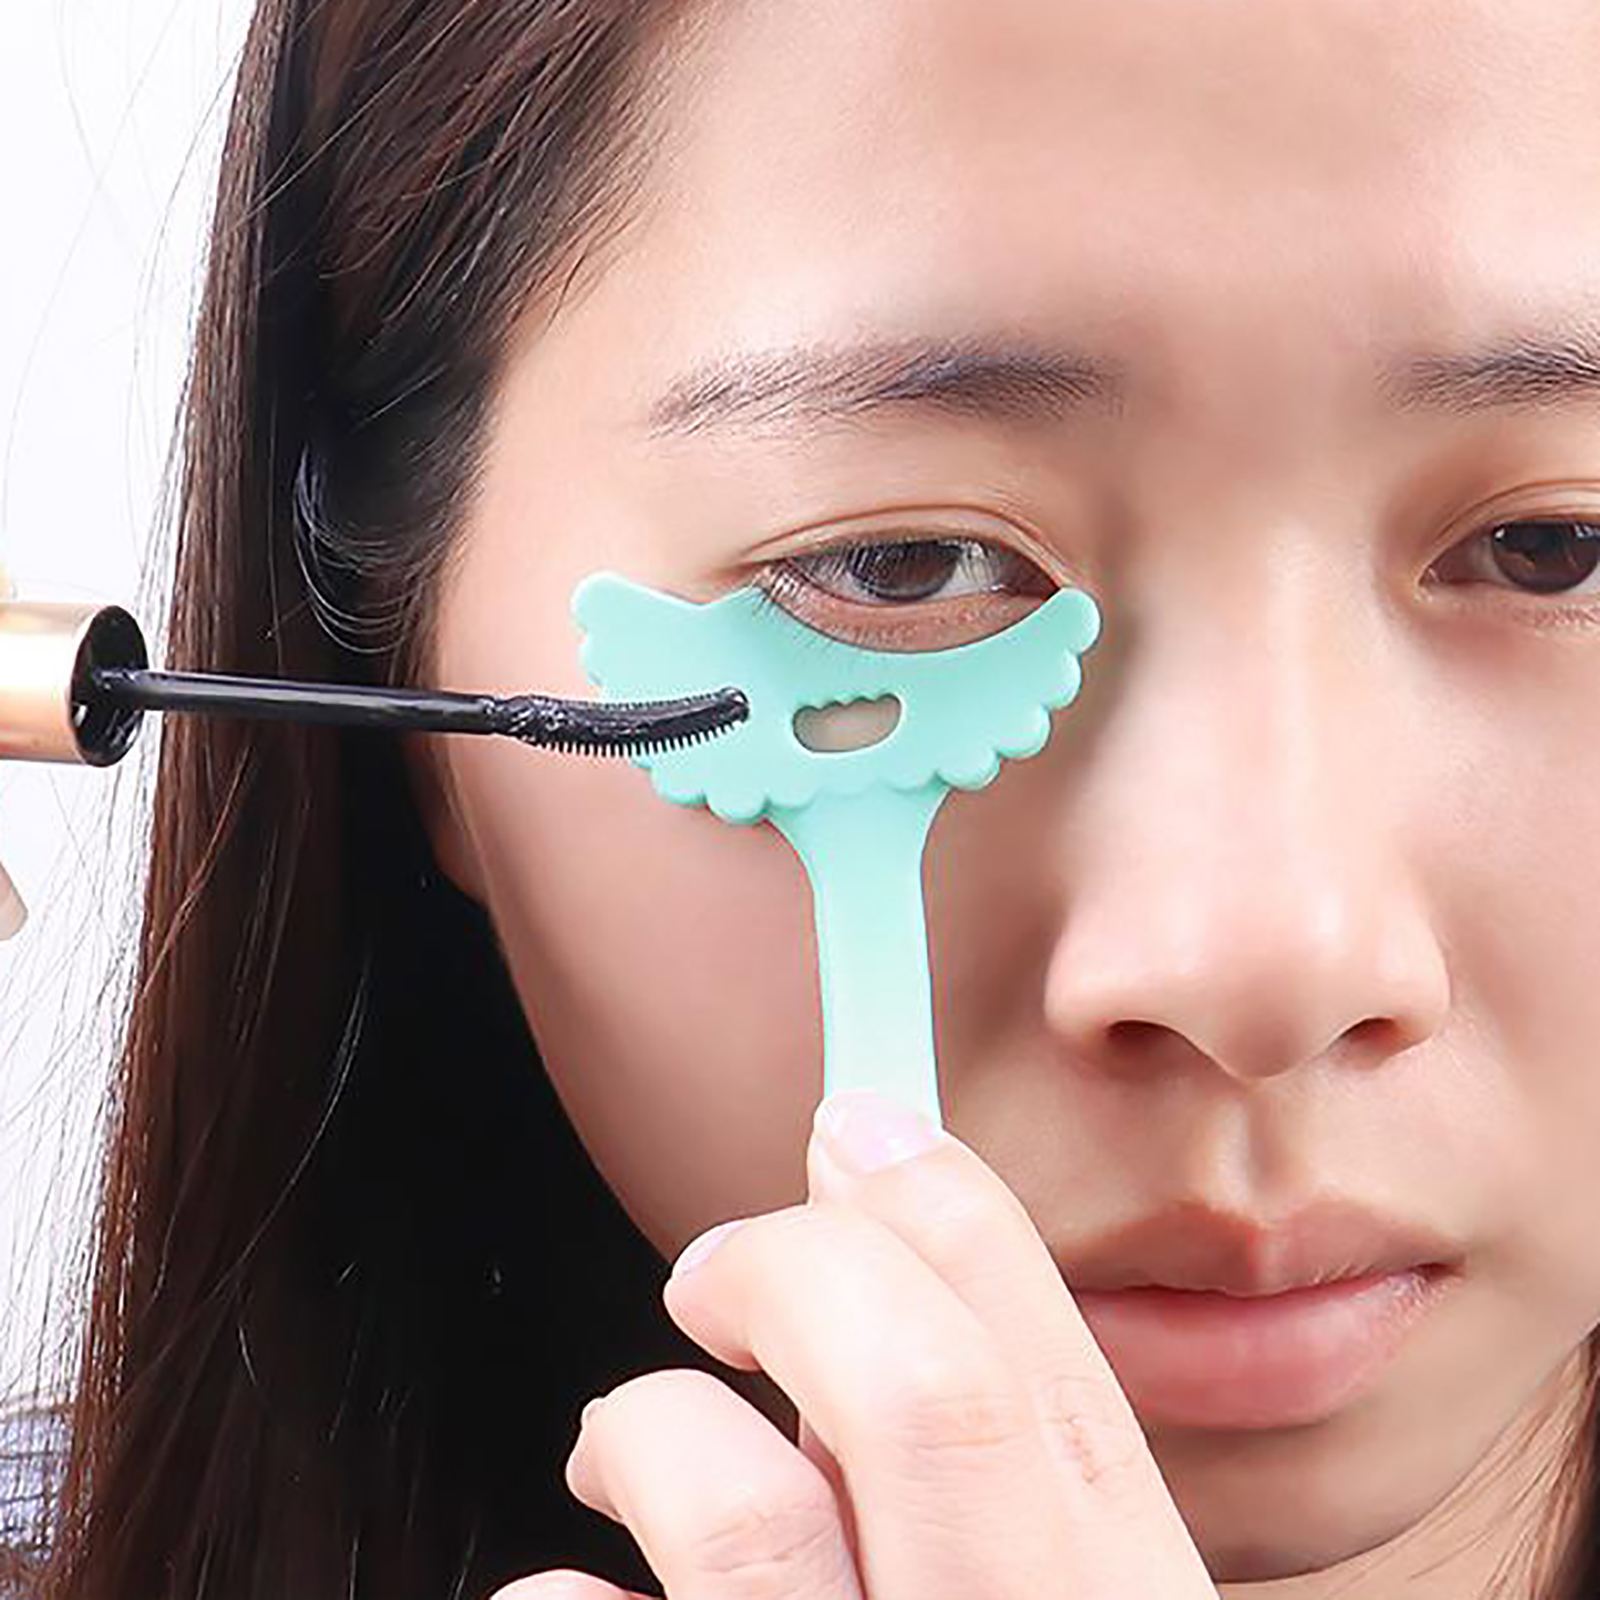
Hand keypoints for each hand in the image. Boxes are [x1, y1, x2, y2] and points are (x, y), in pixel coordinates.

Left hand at [495, 1088, 1217, 1598]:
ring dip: (651, 1424)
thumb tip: (864, 1290)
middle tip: (716, 1267)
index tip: (857, 1124)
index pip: (1046, 1368)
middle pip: (923, 1393)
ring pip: (736, 1511)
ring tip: (625, 1438)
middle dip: (801, 1270)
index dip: (940, 1207)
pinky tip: (579, 1597)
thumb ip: (1010, 1488)